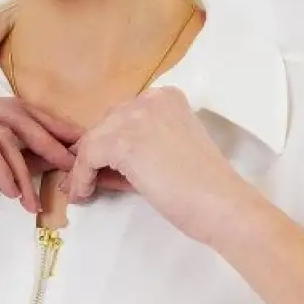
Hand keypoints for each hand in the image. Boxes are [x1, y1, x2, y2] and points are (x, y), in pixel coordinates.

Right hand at [0, 89, 81, 249]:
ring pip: (3, 131)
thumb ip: (11, 164)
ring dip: (26, 168)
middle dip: (48, 138)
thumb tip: (52, 157)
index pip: (12, 108)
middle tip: (72, 165)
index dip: (48, 125)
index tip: (75, 146)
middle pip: (13, 112)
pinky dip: (6, 171)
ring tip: (31, 199)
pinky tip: (12, 194)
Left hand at [59, 85, 248, 246]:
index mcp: (166, 98)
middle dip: (95, 154)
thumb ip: (141, 150)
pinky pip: (87, 158)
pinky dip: (81, 177)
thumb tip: (102, 164)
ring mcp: (135, 117)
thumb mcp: (169, 155)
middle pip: (105, 126)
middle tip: (86, 181)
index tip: (101, 168)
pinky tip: (84, 194)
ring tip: (83, 191)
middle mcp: (150, 99)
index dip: (109, 144)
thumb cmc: (203, 189)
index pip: (124, 117)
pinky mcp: (122, 141)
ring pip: (92, 141)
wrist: (221, 204)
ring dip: (83, 168)